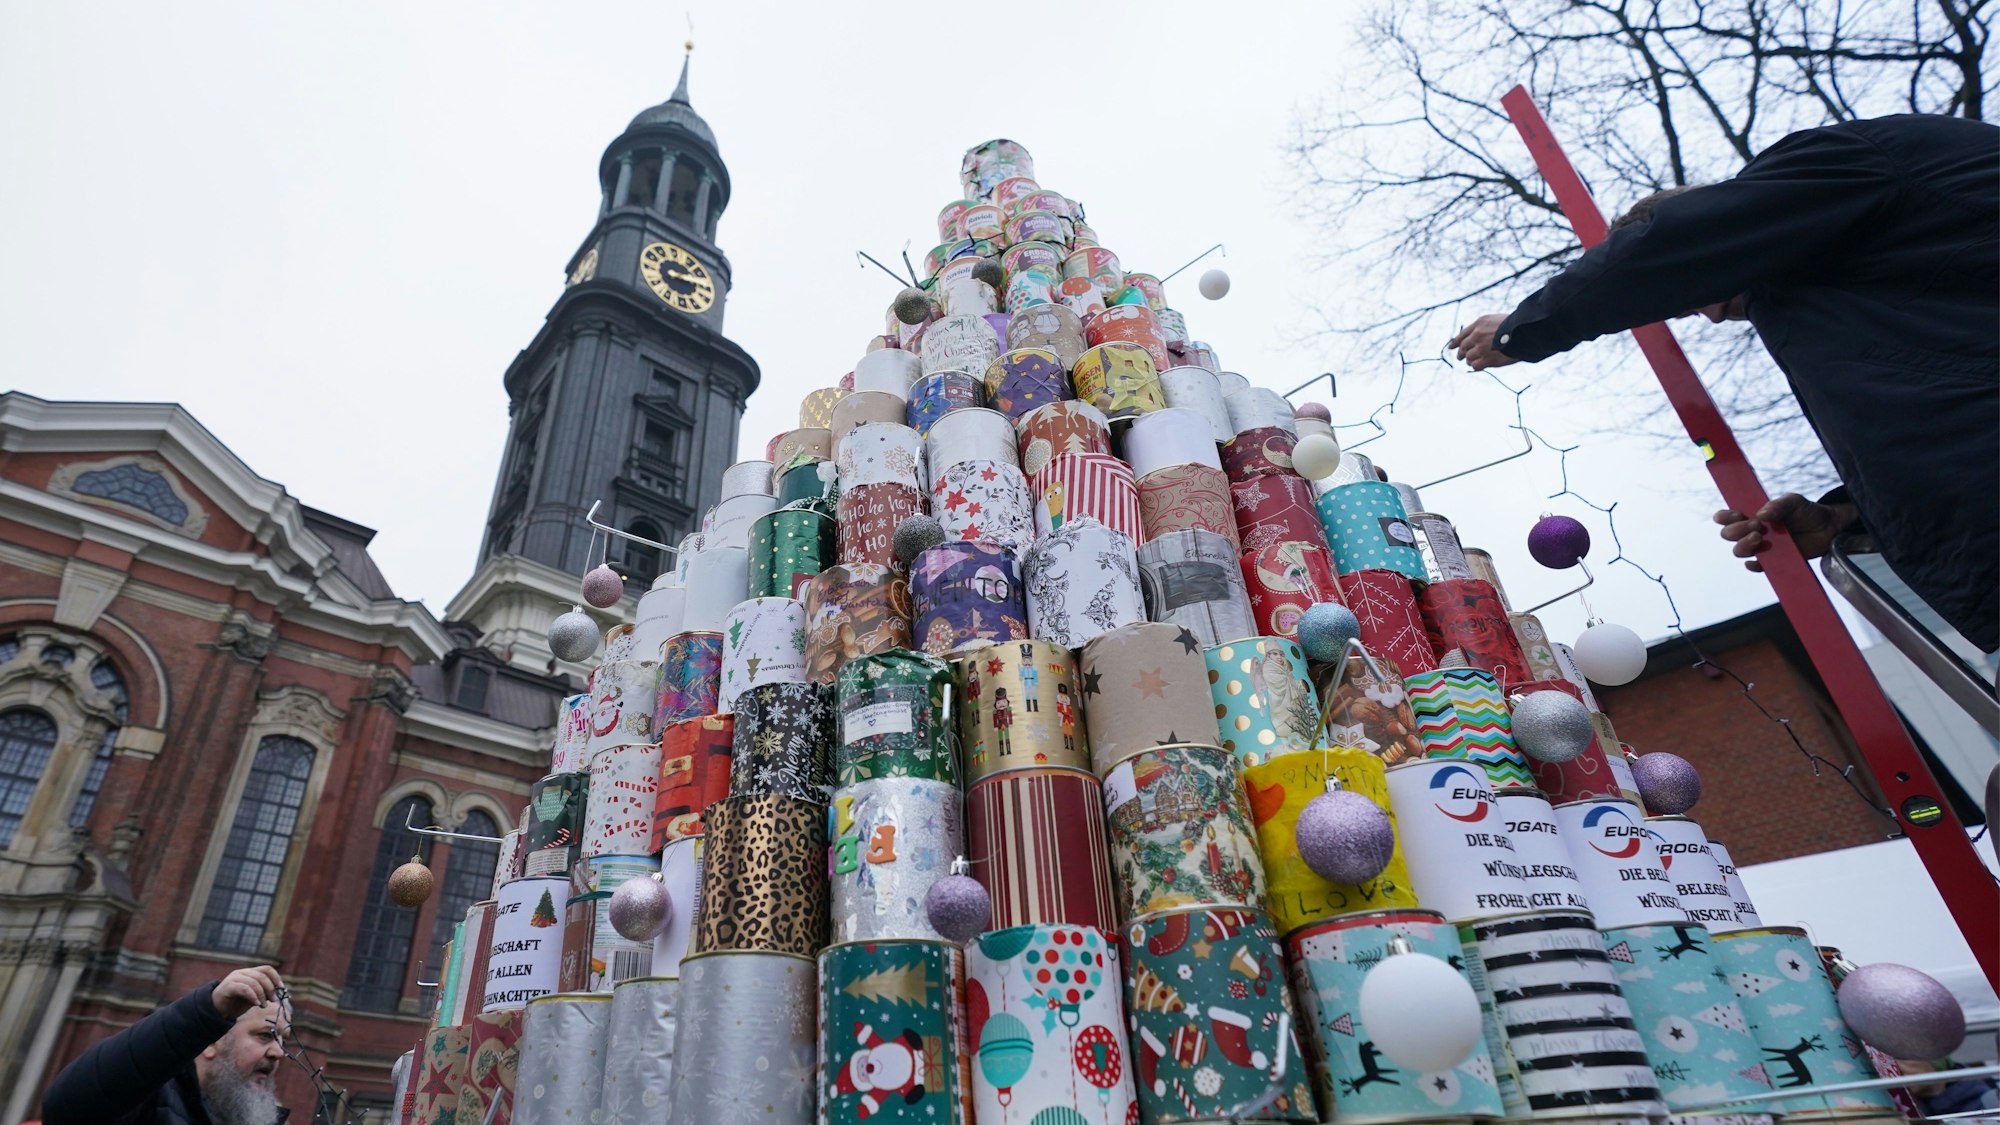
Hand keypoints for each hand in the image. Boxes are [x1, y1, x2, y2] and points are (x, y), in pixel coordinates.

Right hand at [212, 965, 284, 1018]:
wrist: (216, 1010)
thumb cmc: (236, 1003)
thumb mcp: (253, 997)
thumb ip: (264, 993)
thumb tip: (278, 994)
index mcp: (249, 973)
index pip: (267, 969)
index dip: (276, 978)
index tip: (282, 989)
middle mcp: (242, 973)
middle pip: (262, 976)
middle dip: (270, 989)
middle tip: (273, 1000)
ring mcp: (234, 978)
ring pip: (254, 982)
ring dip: (262, 995)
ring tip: (263, 1005)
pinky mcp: (228, 986)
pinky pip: (244, 988)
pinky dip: (253, 996)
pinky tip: (256, 1004)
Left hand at [1448, 314, 1519, 369]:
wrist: (1524, 333)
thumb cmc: (1515, 326)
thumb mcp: (1496, 319)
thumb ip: (1484, 327)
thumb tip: (1477, 335)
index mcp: (1479, 324)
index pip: (1462, 334)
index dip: (1455, 342)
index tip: (1451, 347)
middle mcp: (1477, 335)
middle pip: (1463, 347)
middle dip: (1461, 353)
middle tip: (1460, 357)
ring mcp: (1481, 347)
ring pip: (1468, 357)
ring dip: (1469, 360)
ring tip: (1472, 361)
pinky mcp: (1487, 359)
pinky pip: (1475, 365)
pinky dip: (1475, 366)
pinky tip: (1479, 365)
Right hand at [1713, 493, 1858, 571]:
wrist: (1829, 528)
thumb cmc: (1808, 512)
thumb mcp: (1794, 501)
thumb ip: (1778, 505)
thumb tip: (1761, 514)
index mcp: (1753, 515)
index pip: (1729, 517)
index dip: (1725, 517)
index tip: (1736, 514)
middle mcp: (1753, 531)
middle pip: (1729, 534)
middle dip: (1737, 530)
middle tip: (1756, 526)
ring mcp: (1762, 547)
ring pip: (1739, 551)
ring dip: (1743, 545)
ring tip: (1759, 538)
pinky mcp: (1773, 561)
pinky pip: (1757, 567)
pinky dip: (1753, 566)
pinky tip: (1756, 561)